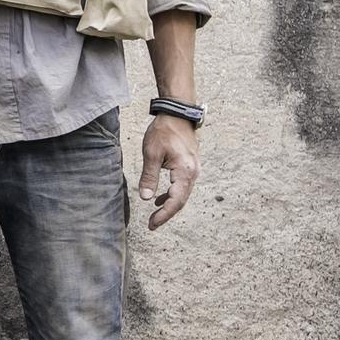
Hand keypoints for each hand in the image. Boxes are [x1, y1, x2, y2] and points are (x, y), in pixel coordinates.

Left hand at [138, 115, 199, 229]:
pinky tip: (159, 198)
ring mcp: (193, 170)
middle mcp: (192, 173)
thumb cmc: (164, 131)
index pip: (176, 200)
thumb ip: (149, 176)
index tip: (152, 224)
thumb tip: (146, 198)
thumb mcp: (151, 154)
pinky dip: (172, 195)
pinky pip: (182, 186)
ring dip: (169, 206)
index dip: (164, 215)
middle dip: (167, 214)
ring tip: (154, 216)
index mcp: (184, 171)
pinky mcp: (189, 166)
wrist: (177, 115)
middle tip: (152, 225)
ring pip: (182, 194)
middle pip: (181, 201)